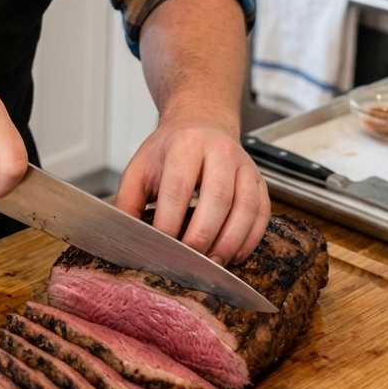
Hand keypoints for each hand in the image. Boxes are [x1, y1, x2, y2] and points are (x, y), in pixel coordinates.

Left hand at [113, 116, 269, 265]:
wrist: (201, 124)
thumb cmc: (169, 151)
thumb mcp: (141, 166)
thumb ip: (128, 200)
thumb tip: (125, 237)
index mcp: (186, 144)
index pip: (179, 187)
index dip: (170, 221)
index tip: (161, 247)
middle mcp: (220, 150)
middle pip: (218, 197)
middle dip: (203, 235)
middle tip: (190, 262)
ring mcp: (244, 165)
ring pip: (246, 206)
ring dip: (230, 241)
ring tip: (214, 264)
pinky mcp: (259, 180)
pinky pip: (262, 212)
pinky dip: (251, 238)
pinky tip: (234, 255)